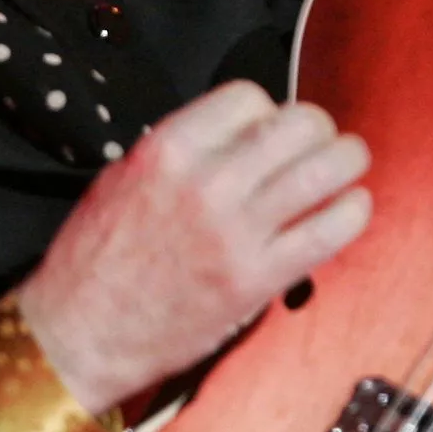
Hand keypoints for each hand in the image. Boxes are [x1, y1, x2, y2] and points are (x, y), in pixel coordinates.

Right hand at [13, 81, 371, 413]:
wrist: (79, 335)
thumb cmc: (94, 260)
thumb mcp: (124, 178)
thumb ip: (181, 151)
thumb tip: (238, 137)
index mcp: (167, 150)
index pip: (249, 97)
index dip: (267, 111)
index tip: (267, 131)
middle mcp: (207, 182)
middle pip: (299, 123)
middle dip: (317, 129)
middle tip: (316, 145)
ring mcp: (237, 231)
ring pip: (326, 168)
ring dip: (347, 161)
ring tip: (346, 168)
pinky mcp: (257, 278)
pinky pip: (331, 230)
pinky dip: (353, 212)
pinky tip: (349, 210)